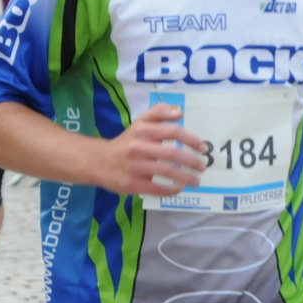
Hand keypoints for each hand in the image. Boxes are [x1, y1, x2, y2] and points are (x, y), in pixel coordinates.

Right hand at [90, 101, 207, 197]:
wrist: (99, 161)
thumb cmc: (126, 142)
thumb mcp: (139, 123)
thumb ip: (158, 114)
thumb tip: (179, 112)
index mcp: (142, 130)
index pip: (172, 132)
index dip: (190, 139)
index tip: (202, 148)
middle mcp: (138, 147)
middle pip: (171, 153)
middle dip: (191, 161)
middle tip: (202, 167)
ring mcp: (134, 166)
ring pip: (165, 171)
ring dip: (185, 177)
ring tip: (196, 181)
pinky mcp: (131, 183)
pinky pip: (156, 188)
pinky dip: (170, 190)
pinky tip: (179, 188)